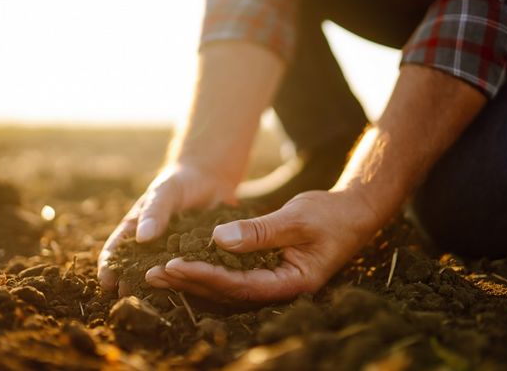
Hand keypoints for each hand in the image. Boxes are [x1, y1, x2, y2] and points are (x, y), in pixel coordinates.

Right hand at [97, 164, 236, 293]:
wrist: (209, 179)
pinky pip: (188, 270)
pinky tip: (187, 292)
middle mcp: (151, 245)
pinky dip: (186, 281)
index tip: (106, 282)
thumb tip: (142, 238)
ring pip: (161, 274)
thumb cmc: (178, 182)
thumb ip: (154, 212)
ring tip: (153, 303)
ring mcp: (172, 253)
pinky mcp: (195, 256)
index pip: (116, 250)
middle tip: (128, 300)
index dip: (108, 266)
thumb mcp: (165, 192)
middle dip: (129, 284)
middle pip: (135, 269)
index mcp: (136, 229)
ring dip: (156, 288)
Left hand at [144, 190, 379, 301]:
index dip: (205, 276)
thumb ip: (260, 231)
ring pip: (227, 288)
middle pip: (228, 293)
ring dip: (194, 280)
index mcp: (292, 283)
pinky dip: (208, 271)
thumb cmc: (331, 215)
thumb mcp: (297, 218)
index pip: (240, 286)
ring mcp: (274, 282)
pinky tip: (186, 265)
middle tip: (153, 274)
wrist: (354, 213)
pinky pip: (233, 277)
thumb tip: (219, 239)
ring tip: (159, 273)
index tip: (174, 265)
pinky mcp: (268, 271)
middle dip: (190, 283)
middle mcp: (281, 289)